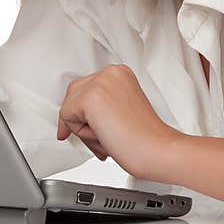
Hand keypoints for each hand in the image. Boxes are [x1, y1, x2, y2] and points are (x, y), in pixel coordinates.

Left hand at [56, 64, 183, 180]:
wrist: (157, 150)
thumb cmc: (145, 139)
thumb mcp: (121, 110)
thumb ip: (103, 104)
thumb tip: (76, 113)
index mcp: (120, 73)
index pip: (86, 87)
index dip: (84, 111)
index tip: (91, 125)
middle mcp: (110, 73)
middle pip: (73, 95)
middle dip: (80, 121)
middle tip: (99, 138)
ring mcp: (100, 83)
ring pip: (69, 107)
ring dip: (84, 130)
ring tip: (109, 138)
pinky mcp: (90, 97)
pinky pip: (66, 117)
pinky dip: (81, 134)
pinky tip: (104, 137)